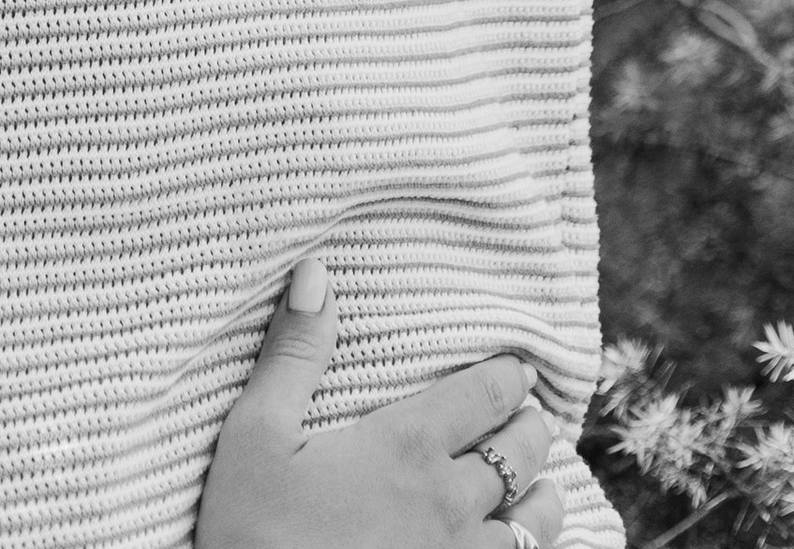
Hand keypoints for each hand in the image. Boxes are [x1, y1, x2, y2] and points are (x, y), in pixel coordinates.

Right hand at [198, 261, 564, 548]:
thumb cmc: (251, 533)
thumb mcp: (255, 435)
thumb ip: (292, 354)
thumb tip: (315, 272)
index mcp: (406, 446)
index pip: (487, 395)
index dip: (508, 376)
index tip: (517, 370)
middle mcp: (448, 502)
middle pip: (522, 453)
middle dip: (530, 428)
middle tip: (528, 418)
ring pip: (537, 522)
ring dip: (542, 495)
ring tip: (537, 484)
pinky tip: (516, 545)